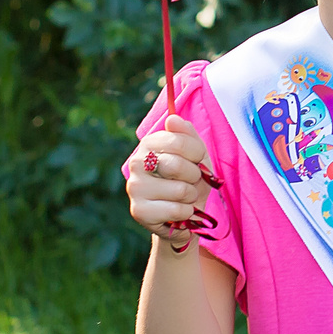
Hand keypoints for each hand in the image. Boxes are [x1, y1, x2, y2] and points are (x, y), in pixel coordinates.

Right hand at [124, 116, 216, 251]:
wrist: (186, 215)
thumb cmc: (190, 181)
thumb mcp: (196, 155)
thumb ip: (188, 135)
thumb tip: (173, 119)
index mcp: (149, 143)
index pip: (178, 140)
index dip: (196, 152)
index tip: (197, 159)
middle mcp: (137, 162)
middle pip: (175, 165)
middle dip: (194, 176)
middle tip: (191, 181)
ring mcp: (135, 187)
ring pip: (179, 190)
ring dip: (191, 197)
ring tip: (184, 198)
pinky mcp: (139, 211)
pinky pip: (176, 210)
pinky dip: (186, 213)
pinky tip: (180, 212)